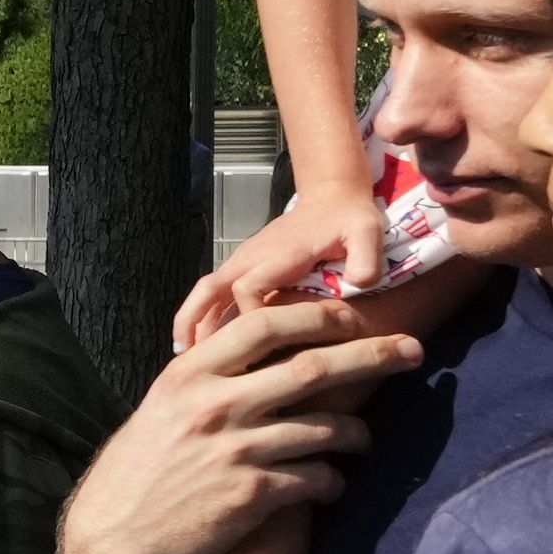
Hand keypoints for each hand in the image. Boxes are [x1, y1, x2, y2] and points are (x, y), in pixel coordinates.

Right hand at [60, 297, 419, 553]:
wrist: (115, 535)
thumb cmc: (141, 466)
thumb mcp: (164, 404)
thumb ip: (209, 374)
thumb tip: (258, 343)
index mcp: (190, 374)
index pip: (264, 323)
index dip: (316, 314)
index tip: (352, 316)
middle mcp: (215, 406)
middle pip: (311, 369)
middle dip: (372, 356)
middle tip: (413, 352)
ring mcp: (236, 451)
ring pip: (324, 428)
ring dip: (357, 434)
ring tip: (365, 441)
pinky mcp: (252, 495)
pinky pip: (314, 478)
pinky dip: (332, 481)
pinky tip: (332, 485)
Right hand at [171, 182, 388, 348]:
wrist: (332, 195)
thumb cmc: (350, 218)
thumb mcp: (367, 232)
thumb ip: (366, 257)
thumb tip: (360, 285)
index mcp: (279, 254)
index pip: (247, 289)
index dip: (248, 319)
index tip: (255, 349)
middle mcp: (252, 256)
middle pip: (209, 289)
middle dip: (195, 320)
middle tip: (187, 358)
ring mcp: (244, 259)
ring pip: (206, 291)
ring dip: (192, 319)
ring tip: (185, 356)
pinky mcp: (244, 264)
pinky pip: (214, 290)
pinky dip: (202, 313)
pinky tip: (201, 340)